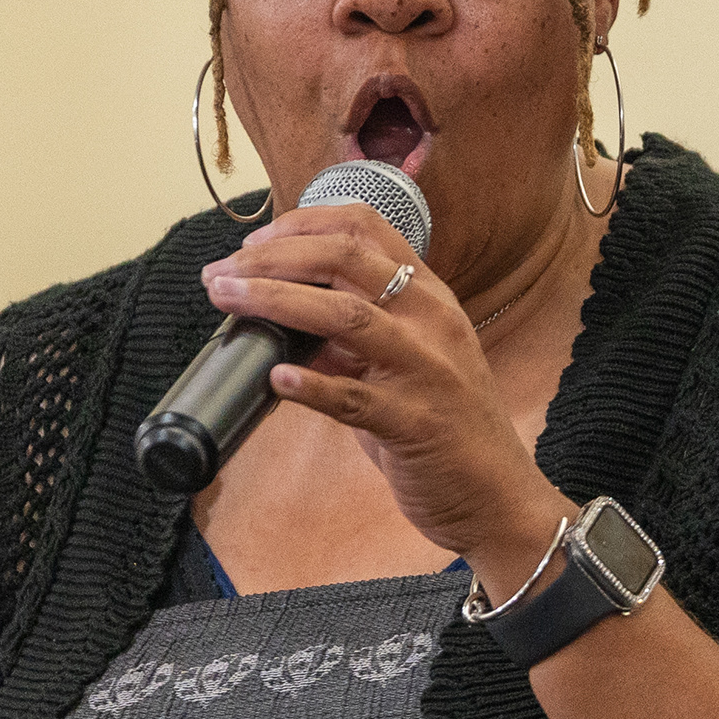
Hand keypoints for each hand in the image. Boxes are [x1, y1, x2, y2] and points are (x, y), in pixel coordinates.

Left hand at [203, 196, 558, 562]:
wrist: (497, 495)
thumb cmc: (447, 425)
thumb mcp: (409, 360)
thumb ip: (356, 336)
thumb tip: (286, 316)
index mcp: (429, 297)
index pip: (366, 228)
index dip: (302, 223)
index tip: (254, 243)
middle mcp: (432, 320)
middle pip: (345, 259)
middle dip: (272, 258)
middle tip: (221, 273)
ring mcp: (427, 369)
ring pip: (345, 316)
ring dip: (276, 301)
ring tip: (229, 300)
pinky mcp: (415, 422)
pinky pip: (355, 398)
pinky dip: (312, 386)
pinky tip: (276, 379)